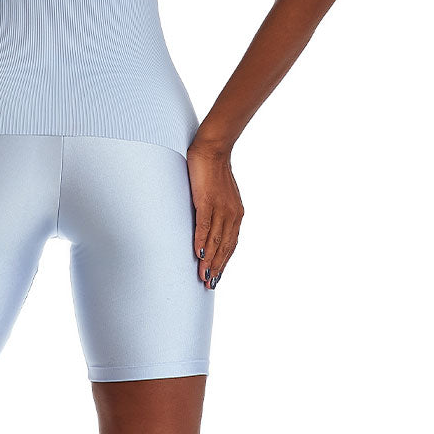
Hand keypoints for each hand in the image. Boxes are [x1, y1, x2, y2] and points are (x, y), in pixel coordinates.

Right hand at [186, 139, 243, 287]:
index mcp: (235, 214)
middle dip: (217, 267)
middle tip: (209, 284)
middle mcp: (231, 214)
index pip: (230, 244)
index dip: (223, 262)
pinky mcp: (207, 201)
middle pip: (224, 247)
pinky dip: (201, 241)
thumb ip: (217, 211)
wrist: (212, 149)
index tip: (217, 276)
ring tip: (203, 275)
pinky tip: (197, 253)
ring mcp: (220, 208)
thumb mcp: (218, 195)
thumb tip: (208, 225)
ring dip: (209, 260)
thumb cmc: (213, 171)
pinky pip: (205, 225)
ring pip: (215, 240)